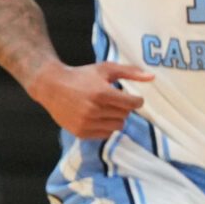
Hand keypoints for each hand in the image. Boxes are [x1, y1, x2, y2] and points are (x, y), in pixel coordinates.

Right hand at [28, 60, 151, 139]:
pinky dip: (105, 127)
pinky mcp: (80, 132)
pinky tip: (96, 117)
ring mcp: (86, 123)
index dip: (135, 100)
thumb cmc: (81, 76)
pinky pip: (105, 135)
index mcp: (102, 93)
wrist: (51, 86)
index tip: (130, 97)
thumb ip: (130, 72)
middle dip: (122, 108)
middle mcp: (94, 110)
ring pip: (117, 126)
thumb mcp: (105, 69)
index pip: (133, 103)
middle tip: (112, 101)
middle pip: (125, 115)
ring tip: (104, 109)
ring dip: (115, 118)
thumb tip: (152, 77)